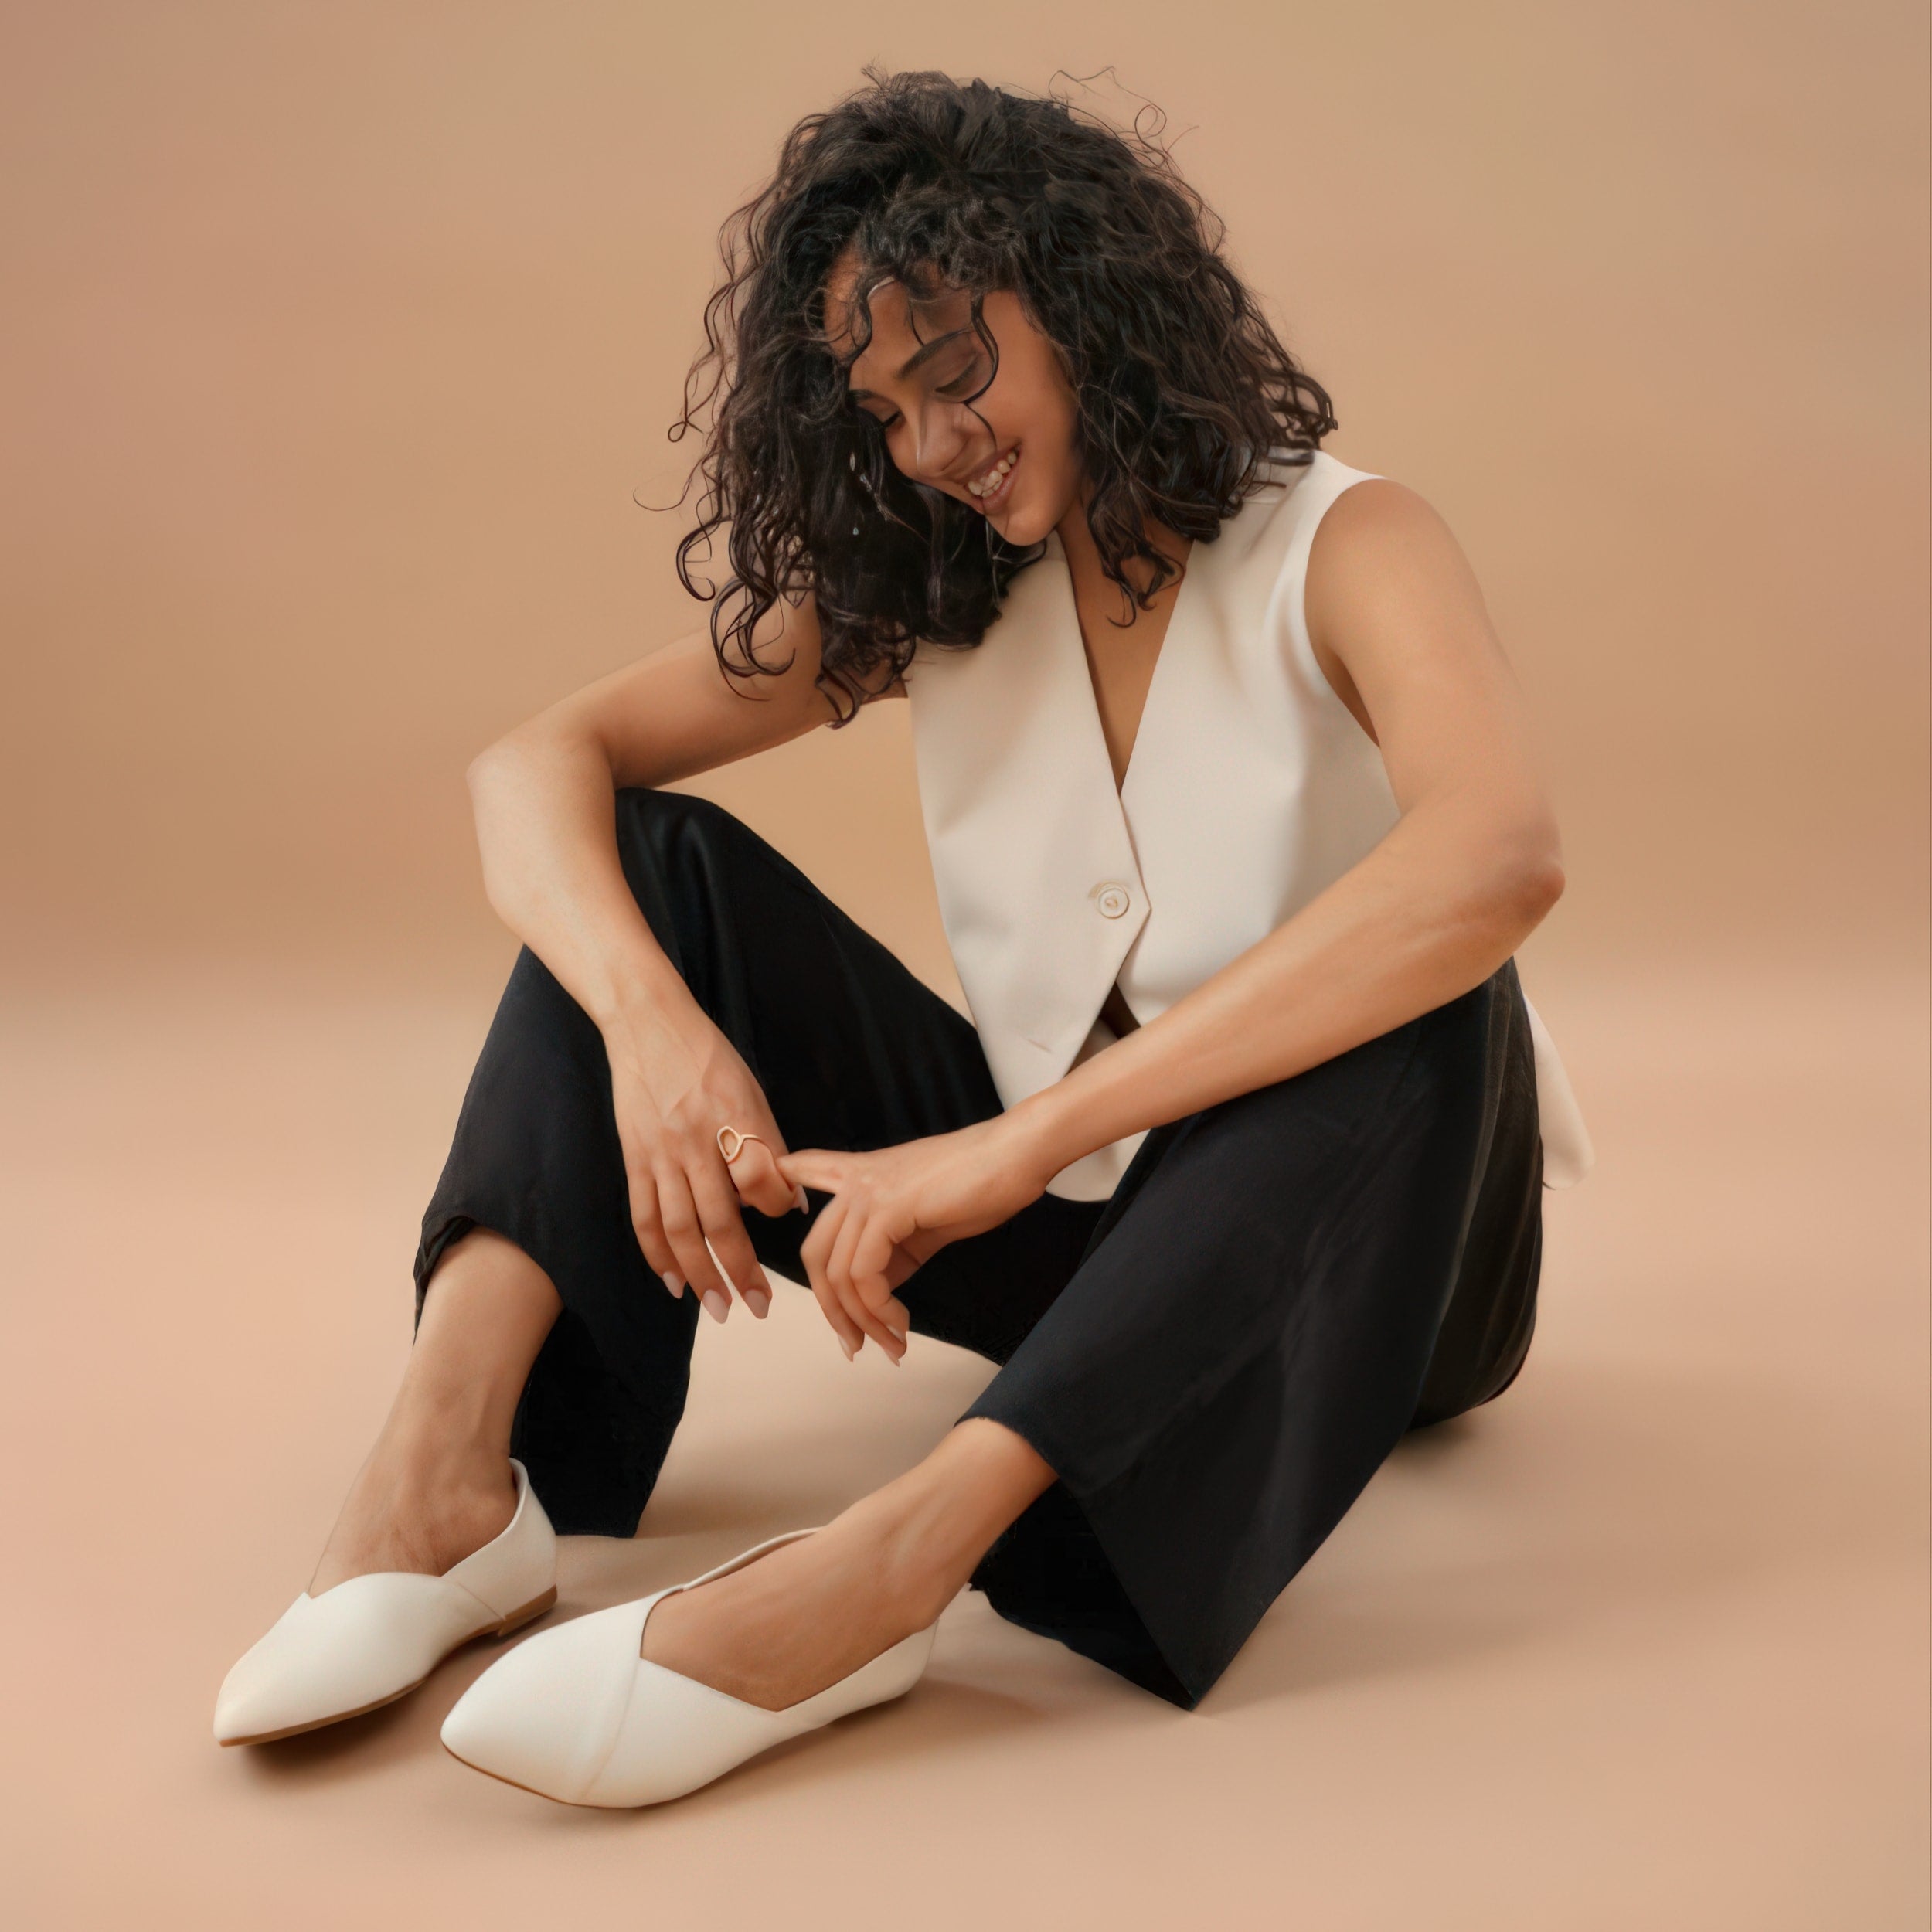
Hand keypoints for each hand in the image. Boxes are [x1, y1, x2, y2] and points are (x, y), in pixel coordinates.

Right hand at [601, 998, 806, 1321]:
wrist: (647, 1025)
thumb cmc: (708, 1057)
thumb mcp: (751, 1089)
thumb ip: (769, 1144)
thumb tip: (793, 1201)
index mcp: (736, 1117)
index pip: (761, 1178)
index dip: (777, 1205)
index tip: (786, 1217)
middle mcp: (698, 1139)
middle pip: (721, 1218)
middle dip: (741, 1269)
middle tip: (757, 1307)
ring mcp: (661, 1152)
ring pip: (681, 1227)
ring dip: (700, 1274)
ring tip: (718, 1307)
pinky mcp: (634, 1158)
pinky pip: (645, 1215)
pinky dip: (657, 1253)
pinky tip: (673, 1281)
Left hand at [776, 1115, 1052, 1363]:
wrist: (1016, 1155)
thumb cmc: (981, 1183)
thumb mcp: (925, 1221)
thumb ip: (893, 1250)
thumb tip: (877, 1294)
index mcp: (862, 1174)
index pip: (805, 1169)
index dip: (780, 1184)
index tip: (775, 1204)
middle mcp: (856, 1179)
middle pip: (814, 1254)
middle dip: (832, 1310)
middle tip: (857, 1345)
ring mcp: (868, 1191)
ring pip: (838, 1273)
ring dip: (864, 1322)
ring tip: (892, 1344)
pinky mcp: (889, 1207)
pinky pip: (864, 1274)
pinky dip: (879, 1309)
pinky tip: (900, 1323)